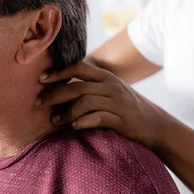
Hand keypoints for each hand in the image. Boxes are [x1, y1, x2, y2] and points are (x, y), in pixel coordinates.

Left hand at [37, 61, 169, 149]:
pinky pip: (98, 118)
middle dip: (54, 94)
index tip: (41, 78)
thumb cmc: (125, 107)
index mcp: (105, 77)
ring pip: (85, 103)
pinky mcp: (121, 119)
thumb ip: (90, 86)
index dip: (58, 71)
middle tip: (38, 103)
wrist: (154, 124)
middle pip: (77, 86)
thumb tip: (59, 87)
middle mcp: (111, 86)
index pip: (78, 67)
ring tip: (54, 121)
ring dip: (66, 112)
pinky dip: (83, 122)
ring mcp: (117, 102)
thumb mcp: (110, 90)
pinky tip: (74, 126)